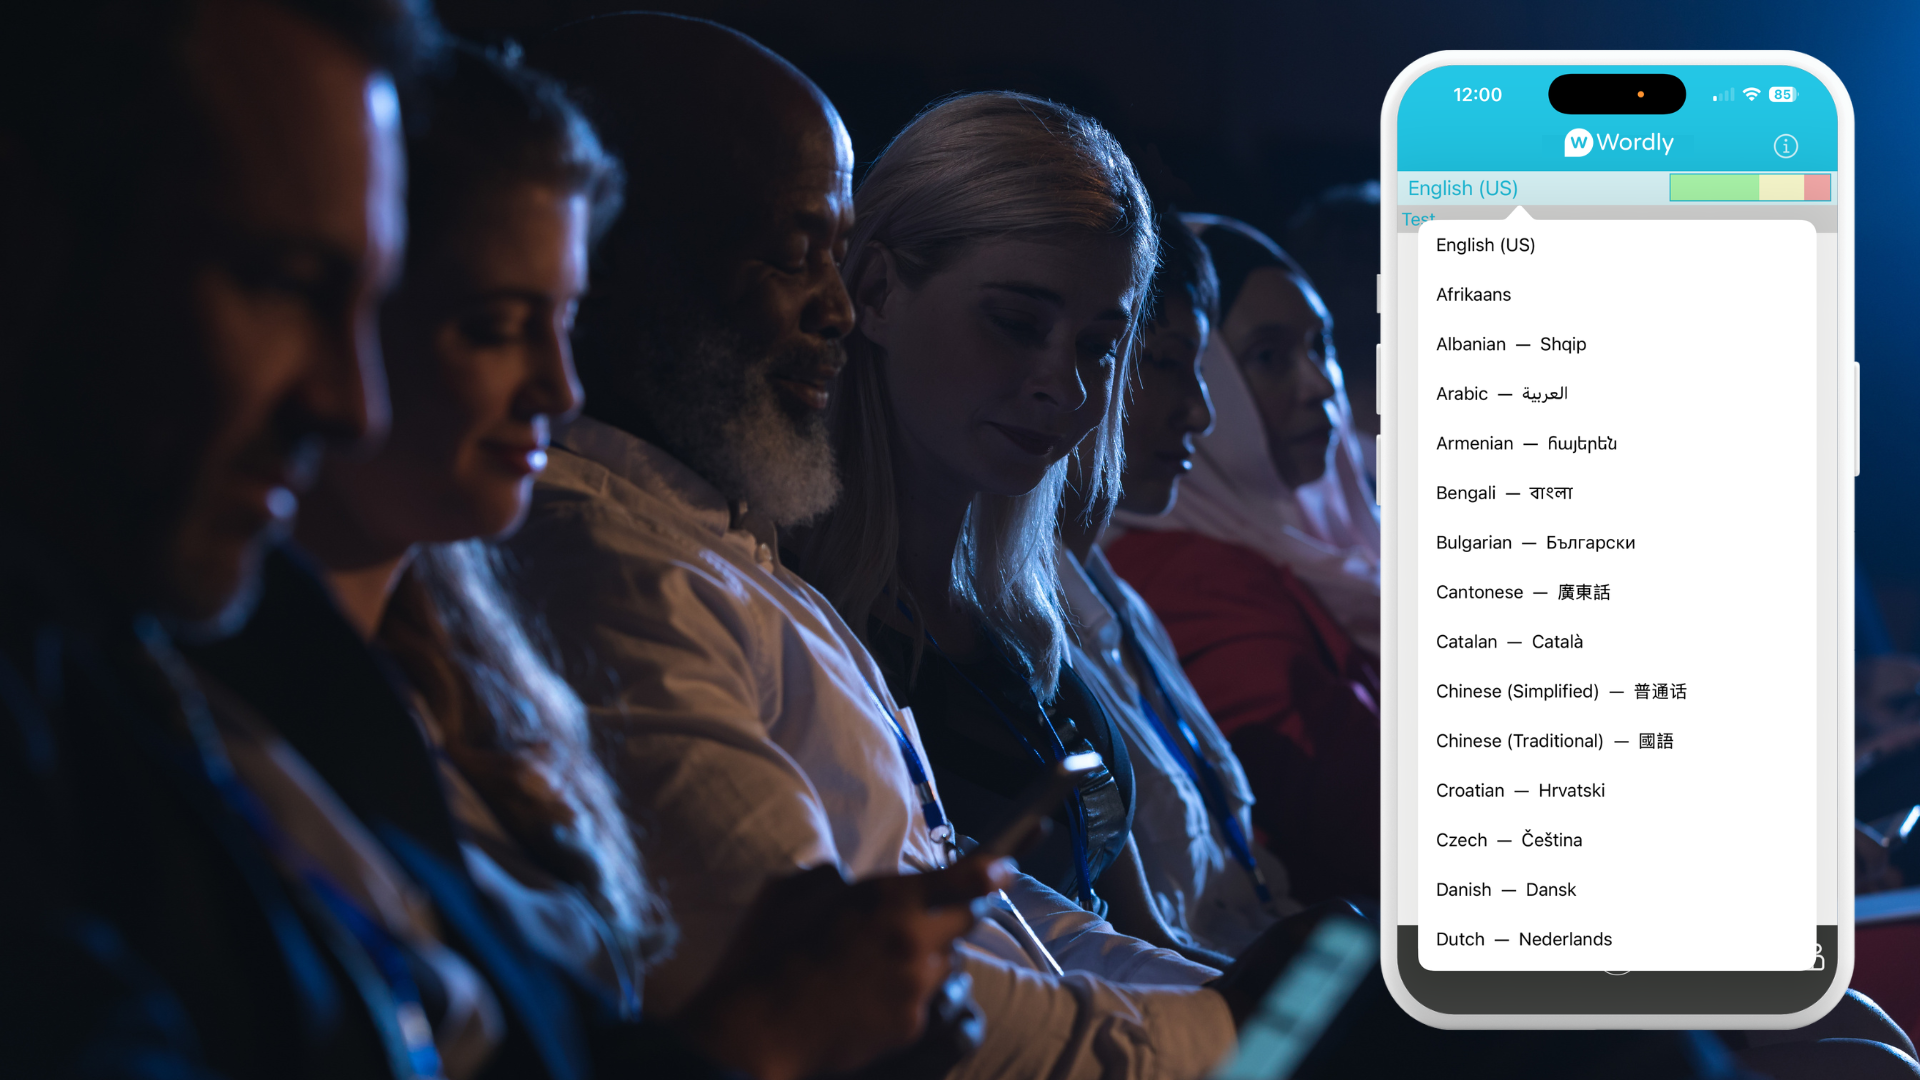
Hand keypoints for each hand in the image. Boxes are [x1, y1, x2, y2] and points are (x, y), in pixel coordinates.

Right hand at [679, 855, 1013, 1079]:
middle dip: (953, 913)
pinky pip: (924, 1001)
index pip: (965, 879)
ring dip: (926, 957)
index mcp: (890, 900)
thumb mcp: (794, 891)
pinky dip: (907, 995)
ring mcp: (916, 987)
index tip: (1007, 867)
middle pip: (966, 921)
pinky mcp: (912, 1025)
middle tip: (922, 918)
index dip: (993, 870)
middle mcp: (914, 941)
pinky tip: (867, 997)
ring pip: (946, 963)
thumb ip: (835, 878)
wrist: (758, 1028)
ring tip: (878, 965)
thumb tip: (849, 882)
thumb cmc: (769, 954)